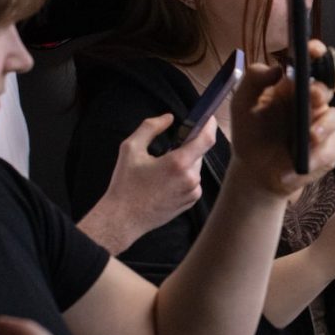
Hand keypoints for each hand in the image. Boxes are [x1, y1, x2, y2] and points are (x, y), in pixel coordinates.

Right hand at [102, 111, 217, 229]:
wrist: (124, 218)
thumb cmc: (125, 184)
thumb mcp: (131, 148)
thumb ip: (150, 127)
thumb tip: (168, 118)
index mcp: (178, 163)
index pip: (206, 139)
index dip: (210, 124)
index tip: (208, 116)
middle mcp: (191, 178)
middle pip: (198, 153)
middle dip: (187, 147)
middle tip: (169, 148)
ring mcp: (192, 192)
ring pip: (195, 168)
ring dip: (184, 163)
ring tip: (160, 171)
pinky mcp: (191, 202)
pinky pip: (192, 182)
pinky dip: (183, 177)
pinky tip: (164, 183)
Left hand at [224, 46, 334, 199]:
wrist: (254, 171)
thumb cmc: (250, 133)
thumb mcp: (242, 104)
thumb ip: (253, 80)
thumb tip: (276, 68)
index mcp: (293, 87)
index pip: (310, 64)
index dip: (316, 53)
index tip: (314, 50)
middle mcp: (311, 103)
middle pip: (328, 88)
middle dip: (322, 91)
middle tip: (314, 96)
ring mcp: (322, 126)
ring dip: (324, 125)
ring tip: (310, 136)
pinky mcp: (327, 151)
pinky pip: (331, 148)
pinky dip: (316, 157)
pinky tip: (299, 165)